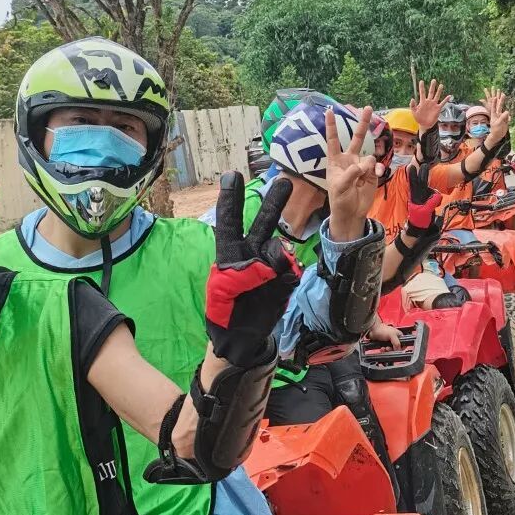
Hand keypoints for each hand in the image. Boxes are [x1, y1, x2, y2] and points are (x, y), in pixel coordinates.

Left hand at [205, 173, 300, 366]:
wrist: (241, 339)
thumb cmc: (223, 315)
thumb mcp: (223, 294)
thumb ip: (241, 275)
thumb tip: (263, 262)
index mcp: (229, 255)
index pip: (230, 223)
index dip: (230, 199)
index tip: (232, 176)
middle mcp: (251, 255)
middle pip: (263, 223)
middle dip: (274, 202)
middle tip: (285, 182)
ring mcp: (270, 266)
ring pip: (281, 248)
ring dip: (279, 257)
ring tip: (270, 276)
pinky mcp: (285, 280)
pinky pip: (292, 269)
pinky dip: (289, 275)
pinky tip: (281, 287)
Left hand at [327, 105, 380, 240]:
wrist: (351, 213)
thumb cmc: (339, 199)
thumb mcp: (340, 187)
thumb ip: (351, 173)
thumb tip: (364, 163)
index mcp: (336, 161)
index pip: (333, 140)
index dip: (331, 126)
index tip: (329, 111)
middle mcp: (349, 160)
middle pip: (357, 138)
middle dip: (362, 123)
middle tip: (367, 107)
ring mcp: (361, 165)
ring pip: (368, 156)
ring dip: (367, 165)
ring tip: (363, 177)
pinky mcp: (372, 173)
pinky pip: (376, 166)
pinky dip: (376, 169)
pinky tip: (375, 174)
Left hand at [369, 320, 402, 348]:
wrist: (372, 330)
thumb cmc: (382, 329)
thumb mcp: (392, 335)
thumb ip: (397, 343)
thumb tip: (398, 350)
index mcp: (399, 335)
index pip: (404, 344)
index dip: (401, 348)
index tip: (397, 350)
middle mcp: (395, 339)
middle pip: (397, 348)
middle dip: (392, 350)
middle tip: (389, 348)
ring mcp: (389, 342)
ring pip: (391, 350)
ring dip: (387, 350)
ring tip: (384, 348)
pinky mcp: (384, 344)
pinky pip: (386, 350)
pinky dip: (384, 350)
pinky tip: (382, 348)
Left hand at [406, 161, 442, 233]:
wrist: (420, 227)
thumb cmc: (419, 220)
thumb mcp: (424, 212)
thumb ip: (431, 203)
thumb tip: (437, 195)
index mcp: (415, 196)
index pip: (413, 183)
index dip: (412, 175)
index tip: (411, 166)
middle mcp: (419, 195)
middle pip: (422, 182)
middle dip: (424, 173)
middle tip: (425, 165)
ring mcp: (424, 197)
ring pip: (430, 189)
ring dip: (434, 192)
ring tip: (435, 204)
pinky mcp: (429, 201)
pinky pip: (435, 196)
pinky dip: (437, 199)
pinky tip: (437, 205)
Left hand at [410, 78, 451, 133]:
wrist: (425, 124)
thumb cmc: (418, 118)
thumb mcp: (414, 112)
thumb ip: (412, 105)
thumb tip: (412, 98)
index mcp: (422, 102)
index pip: (422, 93)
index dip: (421, 87)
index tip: (421, 81)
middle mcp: (429, 101)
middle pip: (431, 92)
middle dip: (432, 86)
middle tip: (433, 80)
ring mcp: (434, 104)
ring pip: (437, 96)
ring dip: (439, 91)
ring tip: (441, 85)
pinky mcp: (438, 108)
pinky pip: (443, 103)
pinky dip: (446, 99)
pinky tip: (449, 96)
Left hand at [481, 89, 510, 148]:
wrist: (498, 136)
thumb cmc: (495, 130)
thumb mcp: (498, 123)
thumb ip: (503, 117)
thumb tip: (507, 111)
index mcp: (494, 115)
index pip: (494, 107)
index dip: (494, 102)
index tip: (495, 97)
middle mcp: (498, 115)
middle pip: (500, 106)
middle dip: (501, 100)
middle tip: (503, 94)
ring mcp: (502, 117)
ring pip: (505, 110)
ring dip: (506, 106)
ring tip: (509, 102)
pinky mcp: (506, 120)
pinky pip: (508, 116)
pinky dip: (509, 115)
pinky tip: (510, 115)